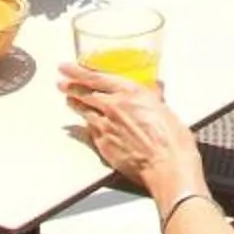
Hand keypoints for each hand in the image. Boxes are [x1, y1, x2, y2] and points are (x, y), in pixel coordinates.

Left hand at [58, 62, 203, 199]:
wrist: (166, 165)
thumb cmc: (171, 139)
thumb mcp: (164, 107)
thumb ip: (153, 96)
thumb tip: (154, 89)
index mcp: (129, 92)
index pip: (95, 77)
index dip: (77, 71)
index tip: (67, 68)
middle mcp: (113, 106)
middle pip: (83, 93)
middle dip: (70, 87)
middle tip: (63, 83)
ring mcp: (105, 126)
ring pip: (83, 111)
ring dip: (74, 104)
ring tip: (69, 100)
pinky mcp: (103, 145)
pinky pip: (90, 131)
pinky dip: (85, 125)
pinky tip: (84, 125)